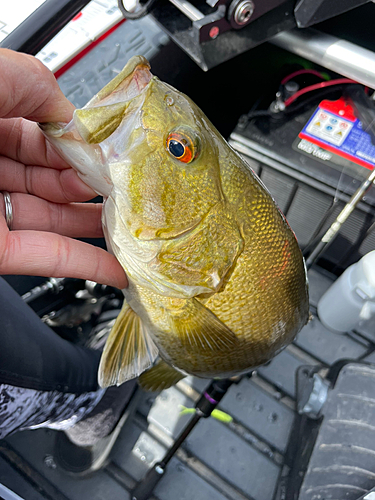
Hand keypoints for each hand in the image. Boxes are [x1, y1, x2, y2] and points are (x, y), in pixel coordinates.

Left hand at [0, 49, 126, 288]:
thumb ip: (41, 88)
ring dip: (93, 227)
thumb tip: (75, 123)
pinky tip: (114, 268)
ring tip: (130, 229)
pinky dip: (81, 263)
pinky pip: (43, 255)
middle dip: (91, 187)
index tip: (110, 159)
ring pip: (52, 219)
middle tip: (123, 195)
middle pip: (52, 179)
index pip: (46, 135)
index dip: (81, 147)